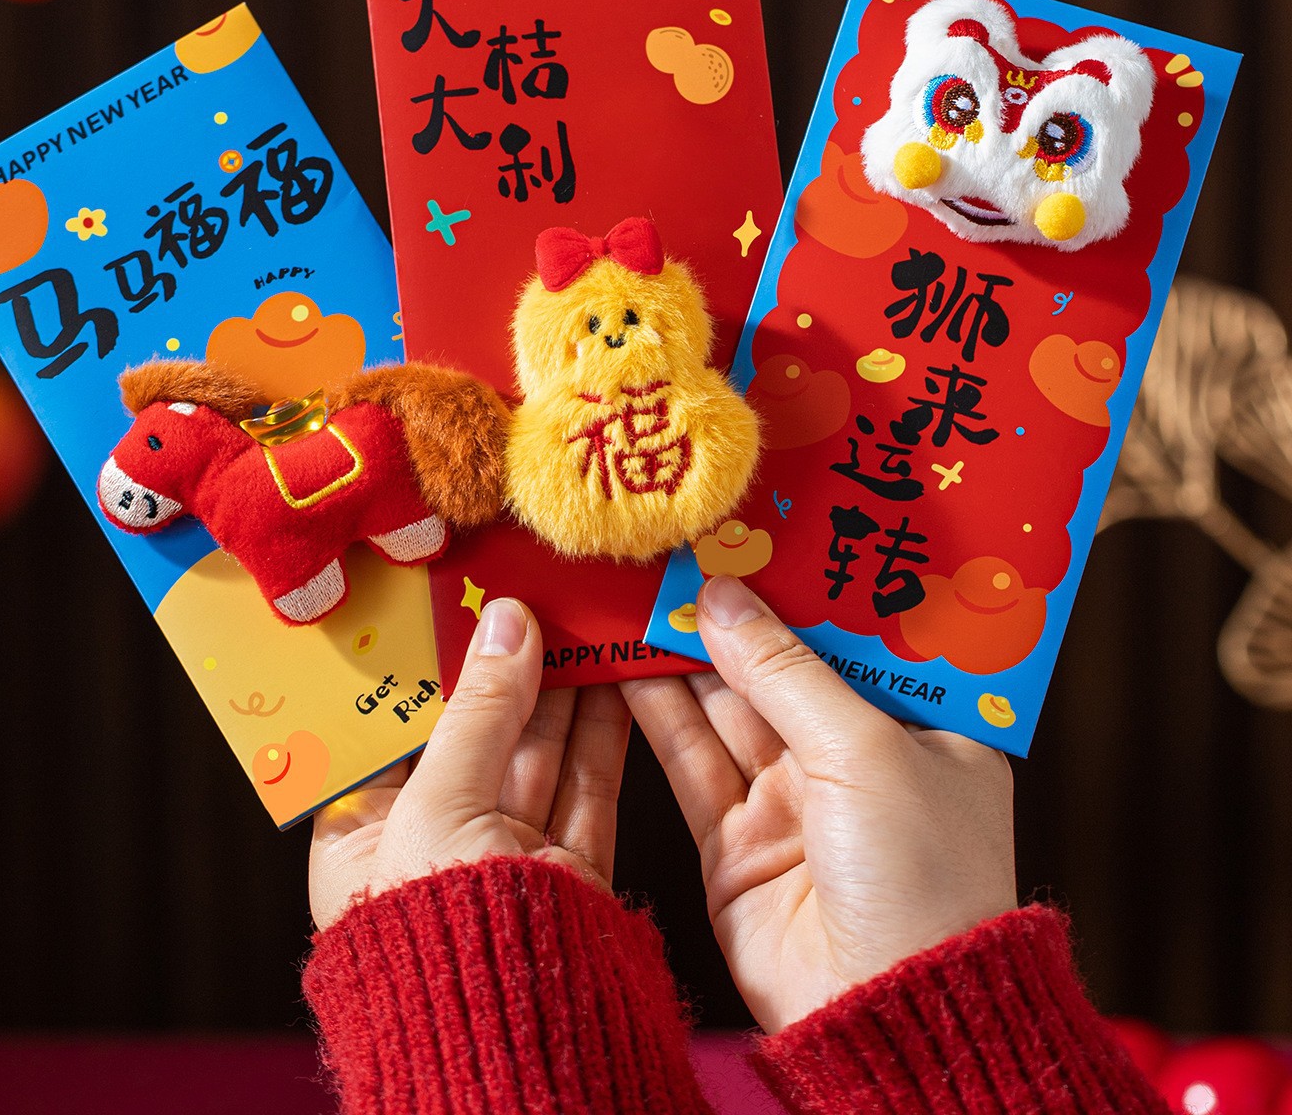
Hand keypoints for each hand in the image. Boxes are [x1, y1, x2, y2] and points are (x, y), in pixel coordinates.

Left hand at [309, 598, 630, 931]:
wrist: (515, 1047)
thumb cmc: (434, 936)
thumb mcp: (439, 803)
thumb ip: (479, 709)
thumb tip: (506, 625)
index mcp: (365, 838)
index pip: (392, 733)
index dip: (424, 669)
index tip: (455, 608)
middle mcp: (433, 847)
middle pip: (471, 736)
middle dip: (504, 668)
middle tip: (532, 601)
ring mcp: (502, 860)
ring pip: (535, 754)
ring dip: (560, 689)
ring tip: (579, 622)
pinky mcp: (565, 873)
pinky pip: (584, 788)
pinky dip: (600, 732)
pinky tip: (612, 679)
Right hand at [623, 575, 1015, 1034]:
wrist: (887, 1018)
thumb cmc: (921, 878)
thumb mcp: (864, 750)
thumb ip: (786, 671)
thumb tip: (721, 600)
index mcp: (919, 729)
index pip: (856, 635)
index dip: (804, 583)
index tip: (752, 529)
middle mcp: (855, 759)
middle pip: (781, 666)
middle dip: (729, 613)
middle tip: (675, 552)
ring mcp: (792, 800)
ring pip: (725, 707)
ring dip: (682, 653)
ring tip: (637, 591)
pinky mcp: (736, 842)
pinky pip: (689, 760)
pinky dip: (655, 712)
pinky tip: (625, 661)